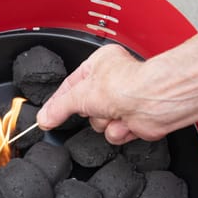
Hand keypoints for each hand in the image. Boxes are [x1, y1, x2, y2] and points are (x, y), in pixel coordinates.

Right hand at [36, 44, 169, 144]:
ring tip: (114, 113)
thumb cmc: (126, 85)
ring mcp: (124, 101)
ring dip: (104, 123)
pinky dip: (118, 131)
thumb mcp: (79, 95)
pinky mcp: (134, 120)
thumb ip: (58, 108)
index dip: (59, 101)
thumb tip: (44, 118)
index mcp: (100, 64)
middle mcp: (113, 81)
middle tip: (94, 107)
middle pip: (85, 107)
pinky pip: (114, 133)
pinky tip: (125, 123)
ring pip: (99, 123)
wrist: (153, 101)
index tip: (48, 115)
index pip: (71, 85)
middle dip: (90, 112)